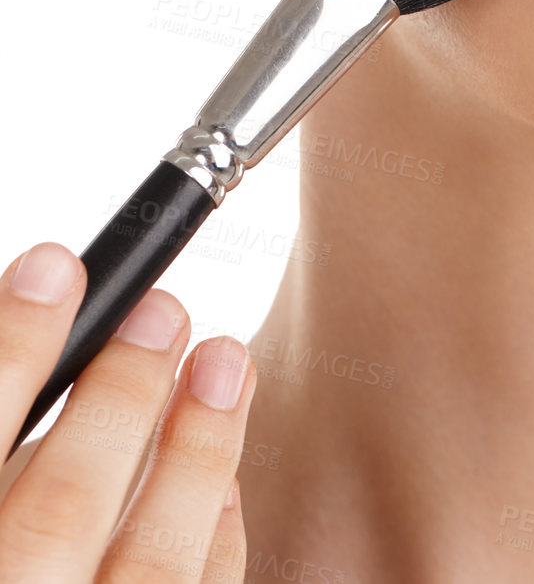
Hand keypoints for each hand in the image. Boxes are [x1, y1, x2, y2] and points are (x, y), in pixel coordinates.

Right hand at [0, 240, 255, 580]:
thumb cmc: (0, 562)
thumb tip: (36, 350)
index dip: (8, 352)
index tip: (54, 266)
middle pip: (54, 516)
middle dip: (117, 400)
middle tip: (166, 309)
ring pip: (147, 575)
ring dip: (196, 457)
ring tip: (226, 358)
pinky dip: (212, 548)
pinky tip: (225, 487)